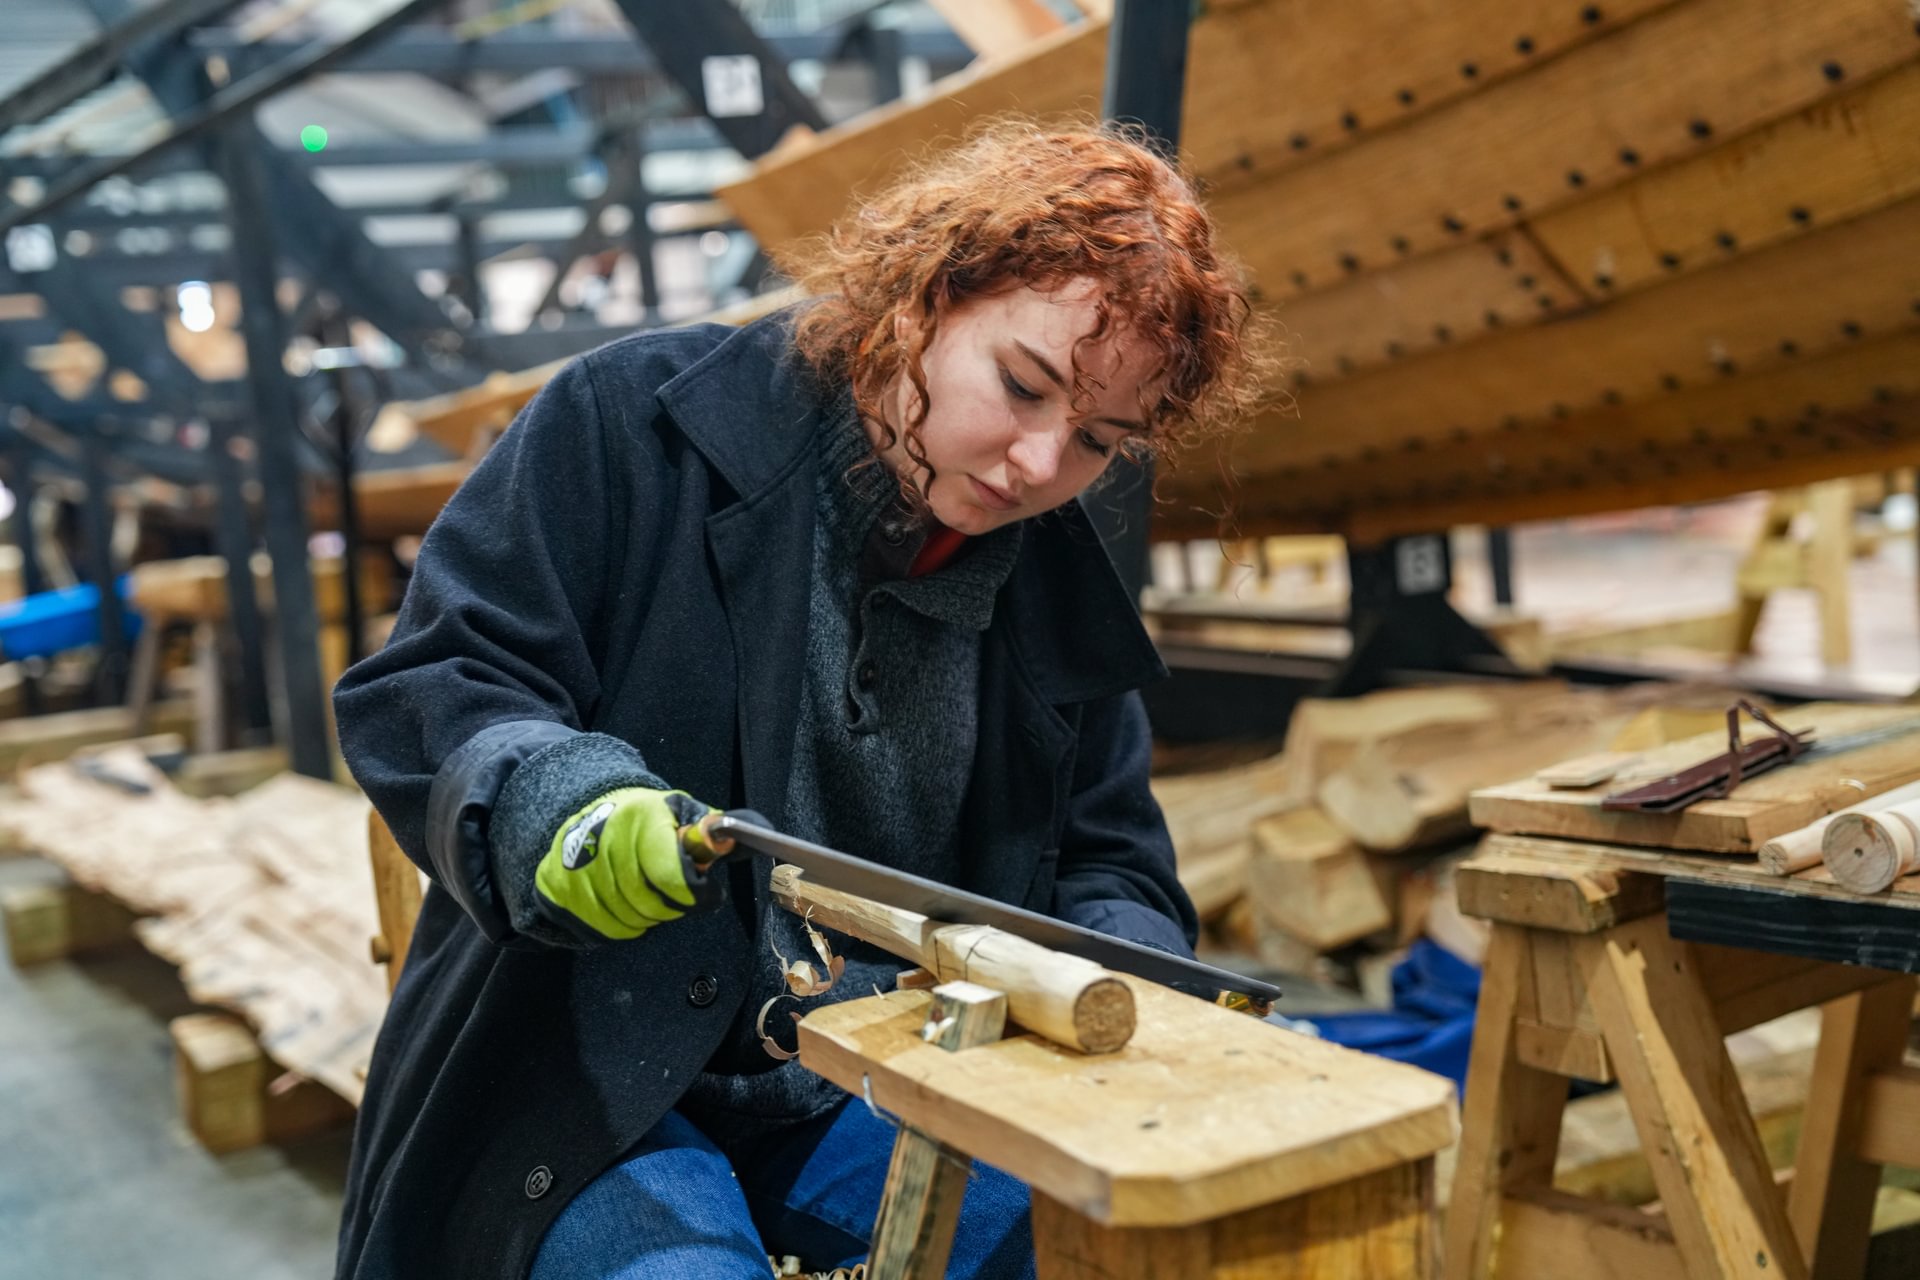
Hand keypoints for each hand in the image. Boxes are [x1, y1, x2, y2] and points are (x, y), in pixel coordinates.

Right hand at [534, 787, 723, 940]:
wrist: (590, 811)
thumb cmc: (645, 817)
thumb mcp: (680, 810)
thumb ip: (707, 829)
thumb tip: (730, 842)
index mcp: (640, 819)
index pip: (671, 875)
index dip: (696, 894)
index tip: (709, 894)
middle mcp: (604, 843)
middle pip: (651, 905)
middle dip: (674, 906)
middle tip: (680, 896)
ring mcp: (577, 870)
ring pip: (629, 921)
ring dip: (649, 918)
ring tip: (653, 896)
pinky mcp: (560, 891)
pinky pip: (606, 929)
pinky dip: (625, 926)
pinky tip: (630, 906)